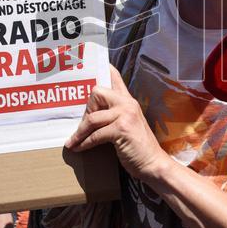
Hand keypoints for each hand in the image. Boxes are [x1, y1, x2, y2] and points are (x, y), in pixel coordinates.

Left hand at [65, 65, 170, 182]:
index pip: (115, 77)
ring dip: (80, 132)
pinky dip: (84, 143)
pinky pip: (95, 134)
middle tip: (82, 127)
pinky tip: (79, 148)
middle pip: (96, 93)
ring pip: (92, 118)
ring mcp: (126, 115)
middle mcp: (127, 103)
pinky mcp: (122, 129)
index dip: (104, 68)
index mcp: (128, 101)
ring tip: (73, 141)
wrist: (153, 164)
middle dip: (85, 111)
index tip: (95, 63)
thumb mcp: (127, 126)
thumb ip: (114, 116)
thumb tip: (90, 115)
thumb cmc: (138, 148)